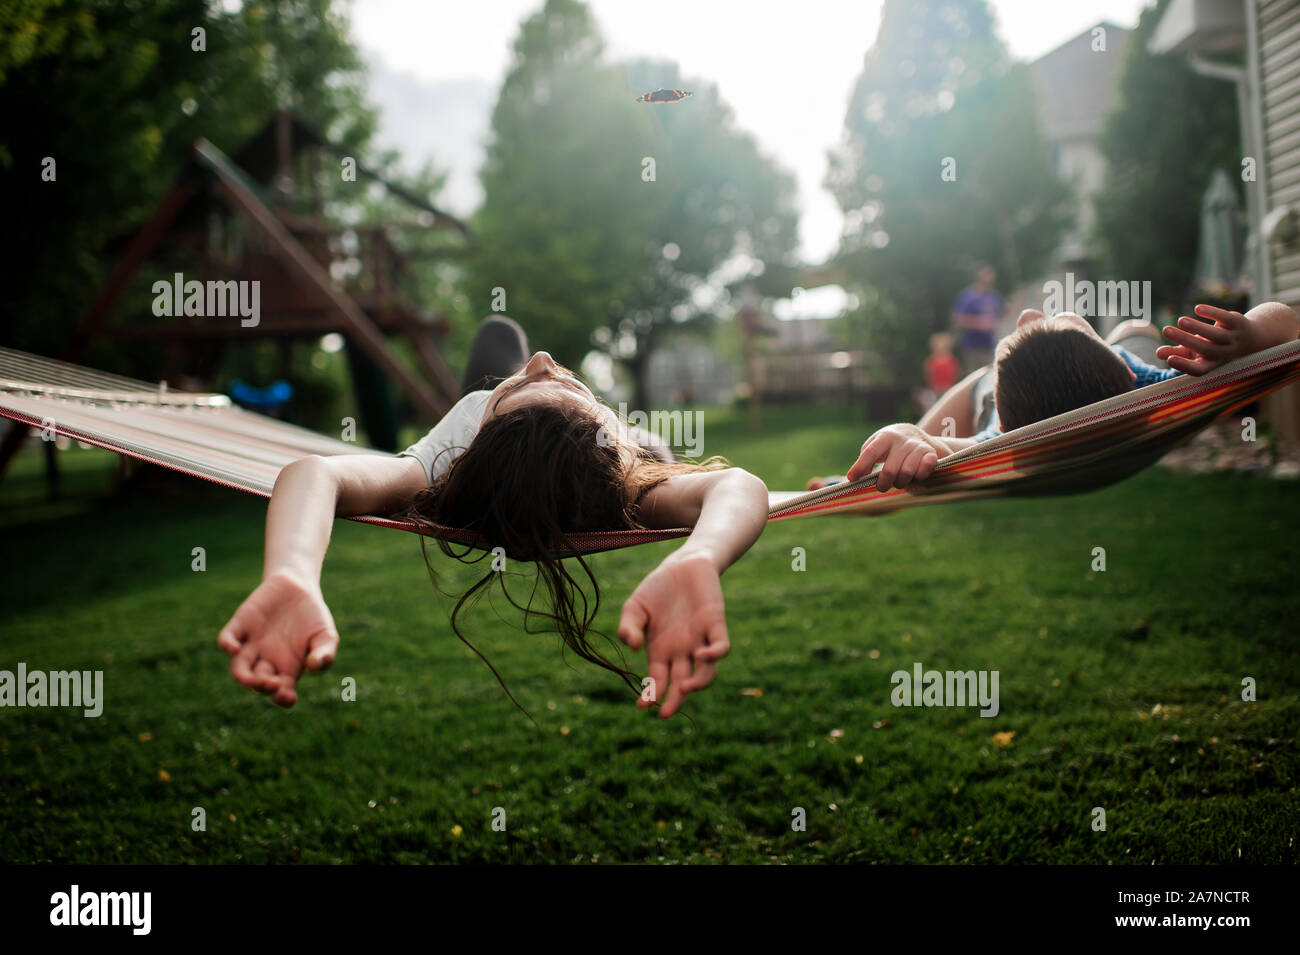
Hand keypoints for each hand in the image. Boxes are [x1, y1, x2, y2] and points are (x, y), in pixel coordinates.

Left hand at [217, 571, 338, 707]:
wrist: (299, 585)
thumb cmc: (314, 616)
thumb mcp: (326, 636)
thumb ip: (325, 654)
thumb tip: (313, 668)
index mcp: (286, 668)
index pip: (280, 693)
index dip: (282, 699)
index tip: (289, 696)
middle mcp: (265, 660)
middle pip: (257, 683)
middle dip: (263, 686)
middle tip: (272, 682)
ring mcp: (251, 643)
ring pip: (238, 667)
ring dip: (242, 677)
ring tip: (249, 679)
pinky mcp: (240, 624)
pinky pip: (227, 639)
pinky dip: (227, 645)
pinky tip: (234, 648)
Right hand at [616, 551, 729, 718]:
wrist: (682, 564)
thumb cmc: (657, 589)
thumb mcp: (634, 607)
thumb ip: (628, 627)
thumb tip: (632, 647)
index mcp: (661, 651)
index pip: (658, 681)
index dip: (651, 695)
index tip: (642, 705)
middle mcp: (682, 651)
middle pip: (682, 685)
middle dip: (674, 702)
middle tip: (666, 713)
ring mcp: (700, 640)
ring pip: (705, 672)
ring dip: (697, 684)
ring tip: (685, 688)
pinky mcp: (715, 625)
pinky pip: (721, 647)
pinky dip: (714, 655)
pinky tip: (701, 654)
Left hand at [846, 423, 943, 489]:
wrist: (915, 434)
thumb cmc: (888, 446)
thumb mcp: (874, 447)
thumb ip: (863, 462)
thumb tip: (850, 480)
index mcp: (884, 437)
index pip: (870, 453)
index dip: (860, 467)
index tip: (852, 479)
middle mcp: (901, 440)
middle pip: (889, 470)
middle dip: (883, 484)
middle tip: (882, 487)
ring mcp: (917, 446)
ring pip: (906, 473)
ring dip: (900, 483)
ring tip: (898, 482)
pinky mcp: (930, 454)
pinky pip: (924, 470)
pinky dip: (919, 477)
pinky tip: (915, 476)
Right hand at [1156, 304, 1256, 374]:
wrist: (1250, 339)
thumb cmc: (1215, 347)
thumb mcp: (1197, 352)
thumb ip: (1178, 353)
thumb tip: (1157, 354)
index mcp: (1212, 364)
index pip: (1199, 370)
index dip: (1185, 366)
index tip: (1169, 360)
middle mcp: (1224, 353)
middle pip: (1205, 349)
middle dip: (1184, 340)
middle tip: (1165, 330)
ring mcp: (1233, 338)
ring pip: (1214, 335)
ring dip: (1196, 327)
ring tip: (1180, 320)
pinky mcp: (1237, 322)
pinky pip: (1224, 318)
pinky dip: (1211, 313)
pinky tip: (1197, 308)